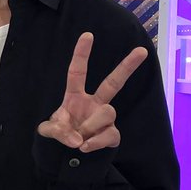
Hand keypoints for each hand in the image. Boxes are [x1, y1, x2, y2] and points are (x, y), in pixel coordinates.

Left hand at [37, 32, 146, 152]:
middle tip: (142, 51)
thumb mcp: (49, 130)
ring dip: (91, 125)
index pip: (78, 72)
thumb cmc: (61, 133)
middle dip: (127, 67)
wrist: (67, 154)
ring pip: (108, 112)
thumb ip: (56, 130)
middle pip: (113, 83)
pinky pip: (110, 134)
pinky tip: (84, 147)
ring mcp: (104, 119)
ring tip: (78, 138)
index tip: (87, 35)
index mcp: (75, 96)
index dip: (81, 54)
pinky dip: (96, 142)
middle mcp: (94, 103)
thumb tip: (77, 139)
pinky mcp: (111, 134)